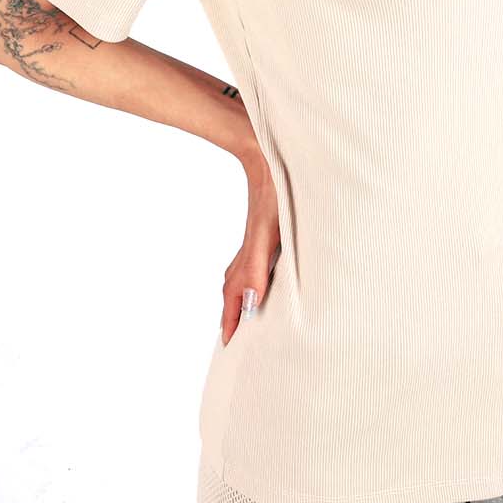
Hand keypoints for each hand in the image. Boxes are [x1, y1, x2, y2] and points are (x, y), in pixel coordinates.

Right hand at [220, 171, 279, 346]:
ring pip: (239, 275)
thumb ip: (256, 267)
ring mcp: (253, 241)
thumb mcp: (268, 234)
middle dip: (231, 313)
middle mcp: (247, 252)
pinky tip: (259, 277)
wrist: (268, 160)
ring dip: (238, 296)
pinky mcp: (262, 232)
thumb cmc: (274, 196)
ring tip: (242, 314)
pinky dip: (247, 278)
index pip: (234, 297)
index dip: (232, 321)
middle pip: (232, 289)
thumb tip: (251, 302)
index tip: (228, 343)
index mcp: (248, 258)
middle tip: (232, 336)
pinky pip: (249, 262)